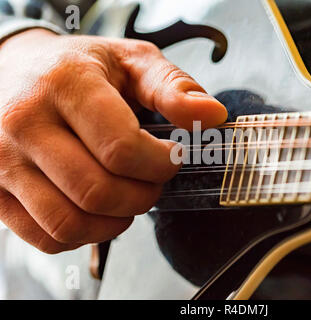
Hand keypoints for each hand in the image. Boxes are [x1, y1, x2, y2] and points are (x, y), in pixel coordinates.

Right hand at [0, 29, 226, 252]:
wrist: (16, 73)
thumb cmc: (78, 68)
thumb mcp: (131, 62)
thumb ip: (174, 87)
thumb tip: (213, 114)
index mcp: (64, 84)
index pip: (121, 149)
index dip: (160, 164)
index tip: (172, 158)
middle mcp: (25, 123)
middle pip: (97, 192)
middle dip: (143, 196)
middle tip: (153, 181)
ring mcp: (3, 162)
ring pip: (69, 223)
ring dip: (115, 222)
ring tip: (128, 197)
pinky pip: (45, 237)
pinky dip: (83, 235)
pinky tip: (97, 211)